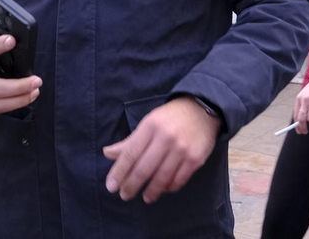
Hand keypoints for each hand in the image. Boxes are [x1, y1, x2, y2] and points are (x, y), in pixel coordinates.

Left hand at [102, 97, 220, 203]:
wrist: (202, 110)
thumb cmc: (170, 118)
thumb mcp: (148, 123)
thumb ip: (129, 141)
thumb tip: (107, 153)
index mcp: (150, 127)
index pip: (130, 154)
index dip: (119, 172)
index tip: (111, 186)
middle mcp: (166, 138)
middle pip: (144, 169)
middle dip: (132, 185)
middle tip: (125, 195)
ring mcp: (182, 150)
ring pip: (162, 178)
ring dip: (151, 191)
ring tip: (145, 197)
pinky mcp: (195, 159)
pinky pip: (179, 180)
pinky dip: (169, 187)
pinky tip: (163, 189)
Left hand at [292, 71, 308, 134]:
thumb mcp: (306, 94)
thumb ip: (303, 105)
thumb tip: (302, 120)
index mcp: (299, 98)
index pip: (295, 114)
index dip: (296, 125)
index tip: (298, 130)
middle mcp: (304, 100)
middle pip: (301, 118)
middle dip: (302, 127)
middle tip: (305, 132)